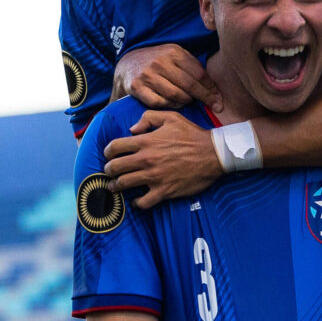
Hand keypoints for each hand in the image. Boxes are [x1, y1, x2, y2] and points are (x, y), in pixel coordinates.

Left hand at [105, 111, 221, 209]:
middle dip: (108, 170)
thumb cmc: (193, 135)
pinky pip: (143, 202)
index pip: (115, 147)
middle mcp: (146, 160)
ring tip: (115, 187)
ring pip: (123, 184)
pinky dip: (137, 203)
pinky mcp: (164, 191)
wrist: (213, 154)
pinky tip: (136, 200)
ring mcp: (154, 177)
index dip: (107, 152)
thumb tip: (132, 129)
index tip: (109, 155)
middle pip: (114, 167)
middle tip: (110, 172)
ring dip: (116, 186)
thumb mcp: (171, 117)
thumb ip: (148, 118)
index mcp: (146, 141)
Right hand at [118, 44, 220, 111]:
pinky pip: (159, 102)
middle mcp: (160, 62)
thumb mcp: (174, 55)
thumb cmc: (157, 61)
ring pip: (176, 95)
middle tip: (214, 107)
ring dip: (186, 101)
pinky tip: (174, 103)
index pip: (198, 73)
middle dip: (204, 98)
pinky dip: (170, 105)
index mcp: (173, 52)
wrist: (127, 63)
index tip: (219, 99)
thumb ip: (192, 66)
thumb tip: (213, 87)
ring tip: (189, 102)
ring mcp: (148, 75)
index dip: (211, 88)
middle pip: (189, 85)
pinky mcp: (137, 87)